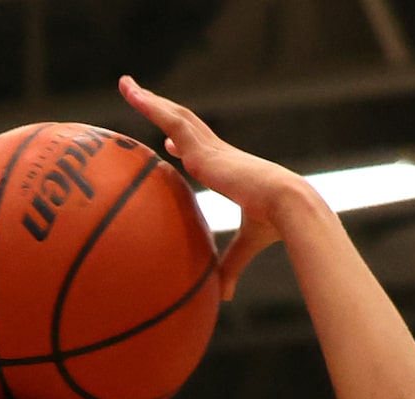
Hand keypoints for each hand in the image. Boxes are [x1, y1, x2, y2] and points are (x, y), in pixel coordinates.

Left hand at [121, 74, 313, 299]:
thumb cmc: (273, 226)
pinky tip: (133, 96)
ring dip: (149, 100)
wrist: (288, 206)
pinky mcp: (205, 148)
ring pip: (175, 115)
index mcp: (226, 169)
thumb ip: (230, 267)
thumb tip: (224, 297)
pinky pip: (171, 119)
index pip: (200, 153)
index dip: (185, 145)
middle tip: (142, 101)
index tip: (170, 145)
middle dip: (163, 112)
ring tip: (126, 86)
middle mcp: (216, 152)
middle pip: (184, 125)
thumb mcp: (245, 247)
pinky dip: (151, 107)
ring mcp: (210, 147)